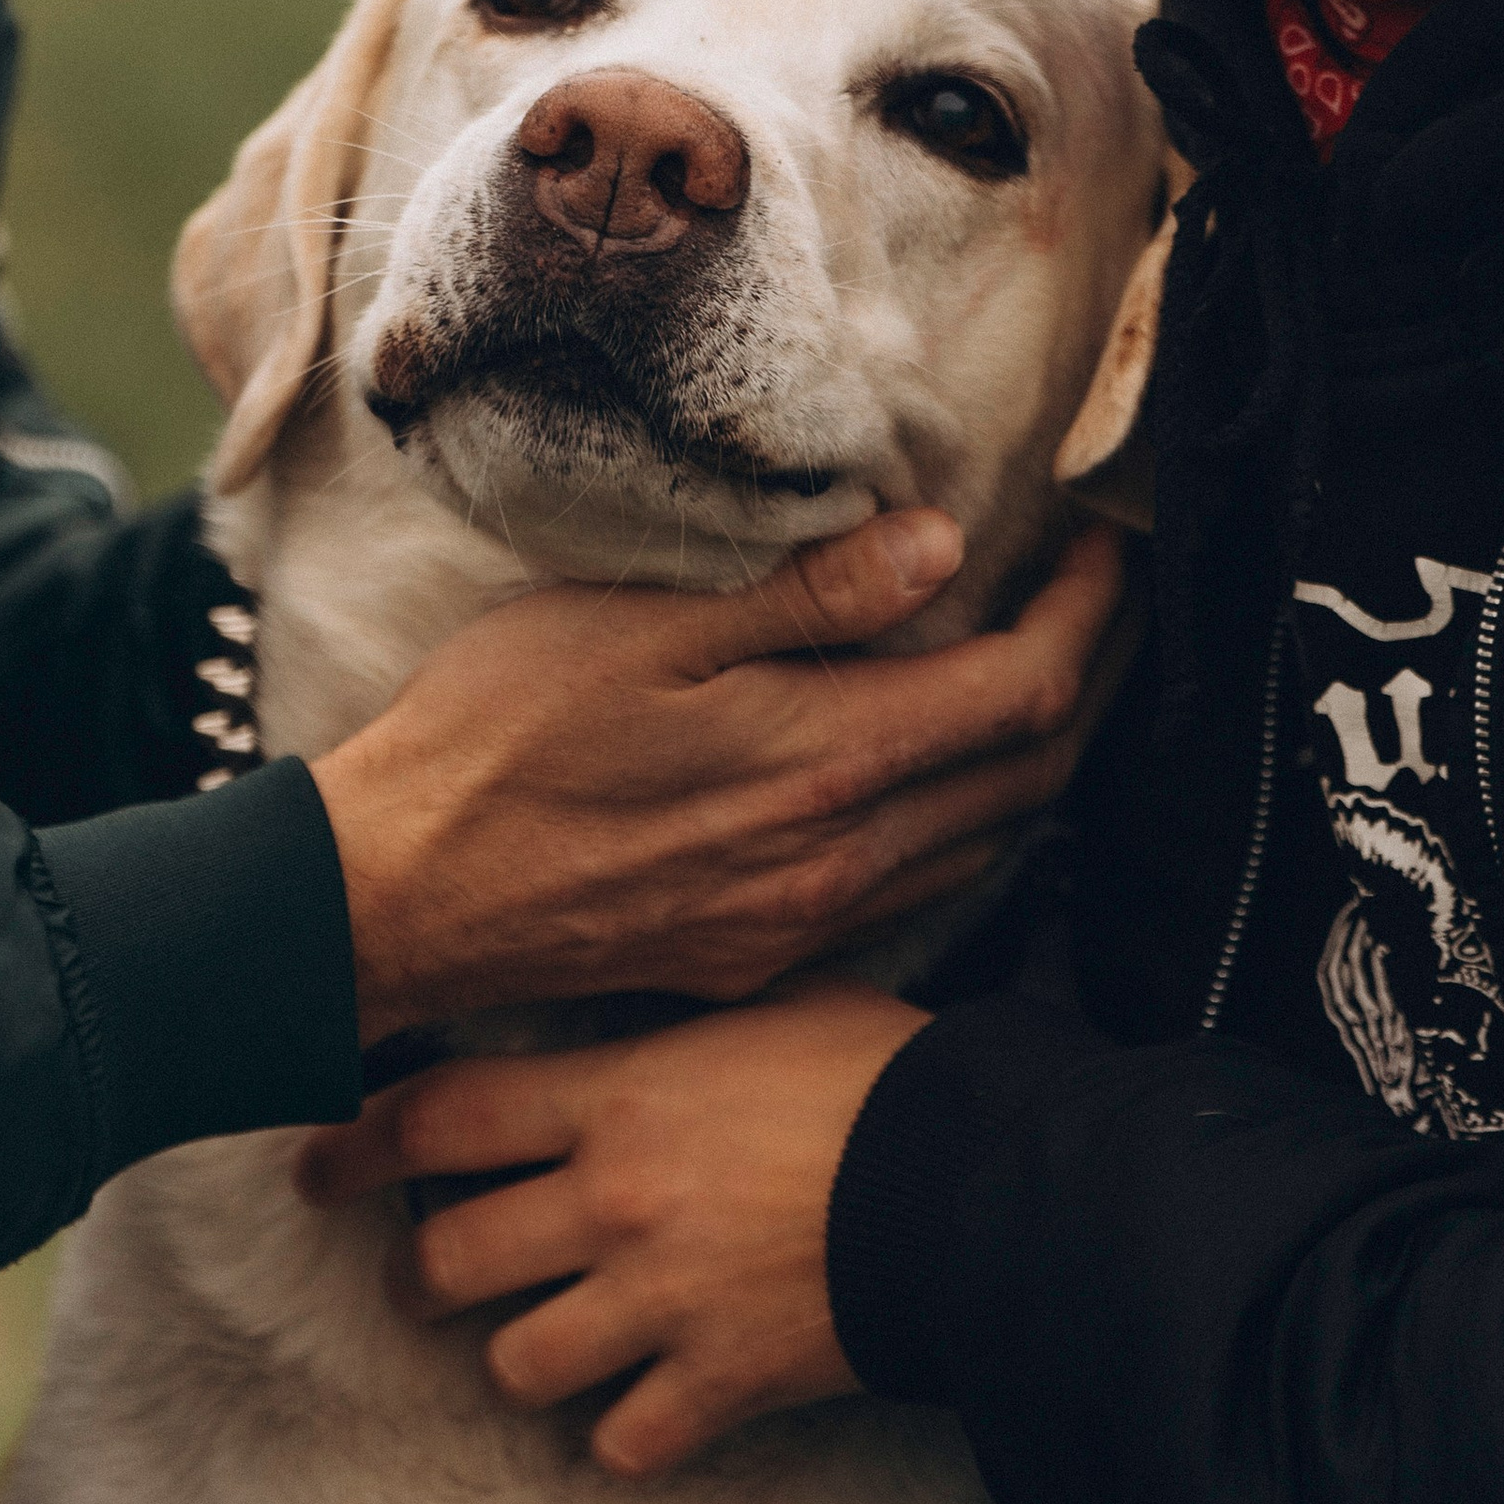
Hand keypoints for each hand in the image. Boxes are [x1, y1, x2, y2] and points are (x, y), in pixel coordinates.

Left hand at [299, 981, 925, 1472]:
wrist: (974, 1183)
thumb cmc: (879, 1069)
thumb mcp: (766, 997)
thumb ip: (671, 1012)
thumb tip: (618, 981)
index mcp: (613, 1096)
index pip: (436, 1116)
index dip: (357, 1142)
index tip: (318, 1163)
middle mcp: (611, 1204)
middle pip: (446, 1262)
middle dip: (418, 1275)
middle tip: (425, 1274)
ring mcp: (657, 1304)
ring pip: (516, 1364)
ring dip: (518, 1355)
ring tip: (540, 1340)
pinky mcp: (716, 1385)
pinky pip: (621, 1442)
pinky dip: (623, 1432)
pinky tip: (643, 1404)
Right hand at [308, 511, 1125, 1041]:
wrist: (397, 896)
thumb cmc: (497, 737)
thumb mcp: (643, 627)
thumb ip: (804, 597)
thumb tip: (940, 548)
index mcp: (824, 761)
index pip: (1024, 689)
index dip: (1089, 612)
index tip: (1106, 543)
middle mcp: (838, 860)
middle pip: (1029, 774)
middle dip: (1085, 679)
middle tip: (1095, 599)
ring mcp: (799, 923)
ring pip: (978, 842)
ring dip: (1025, 757)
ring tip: (1027, 671)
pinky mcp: (754, 960)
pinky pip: (906, 892)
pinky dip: (952, 823)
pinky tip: (921, 776)